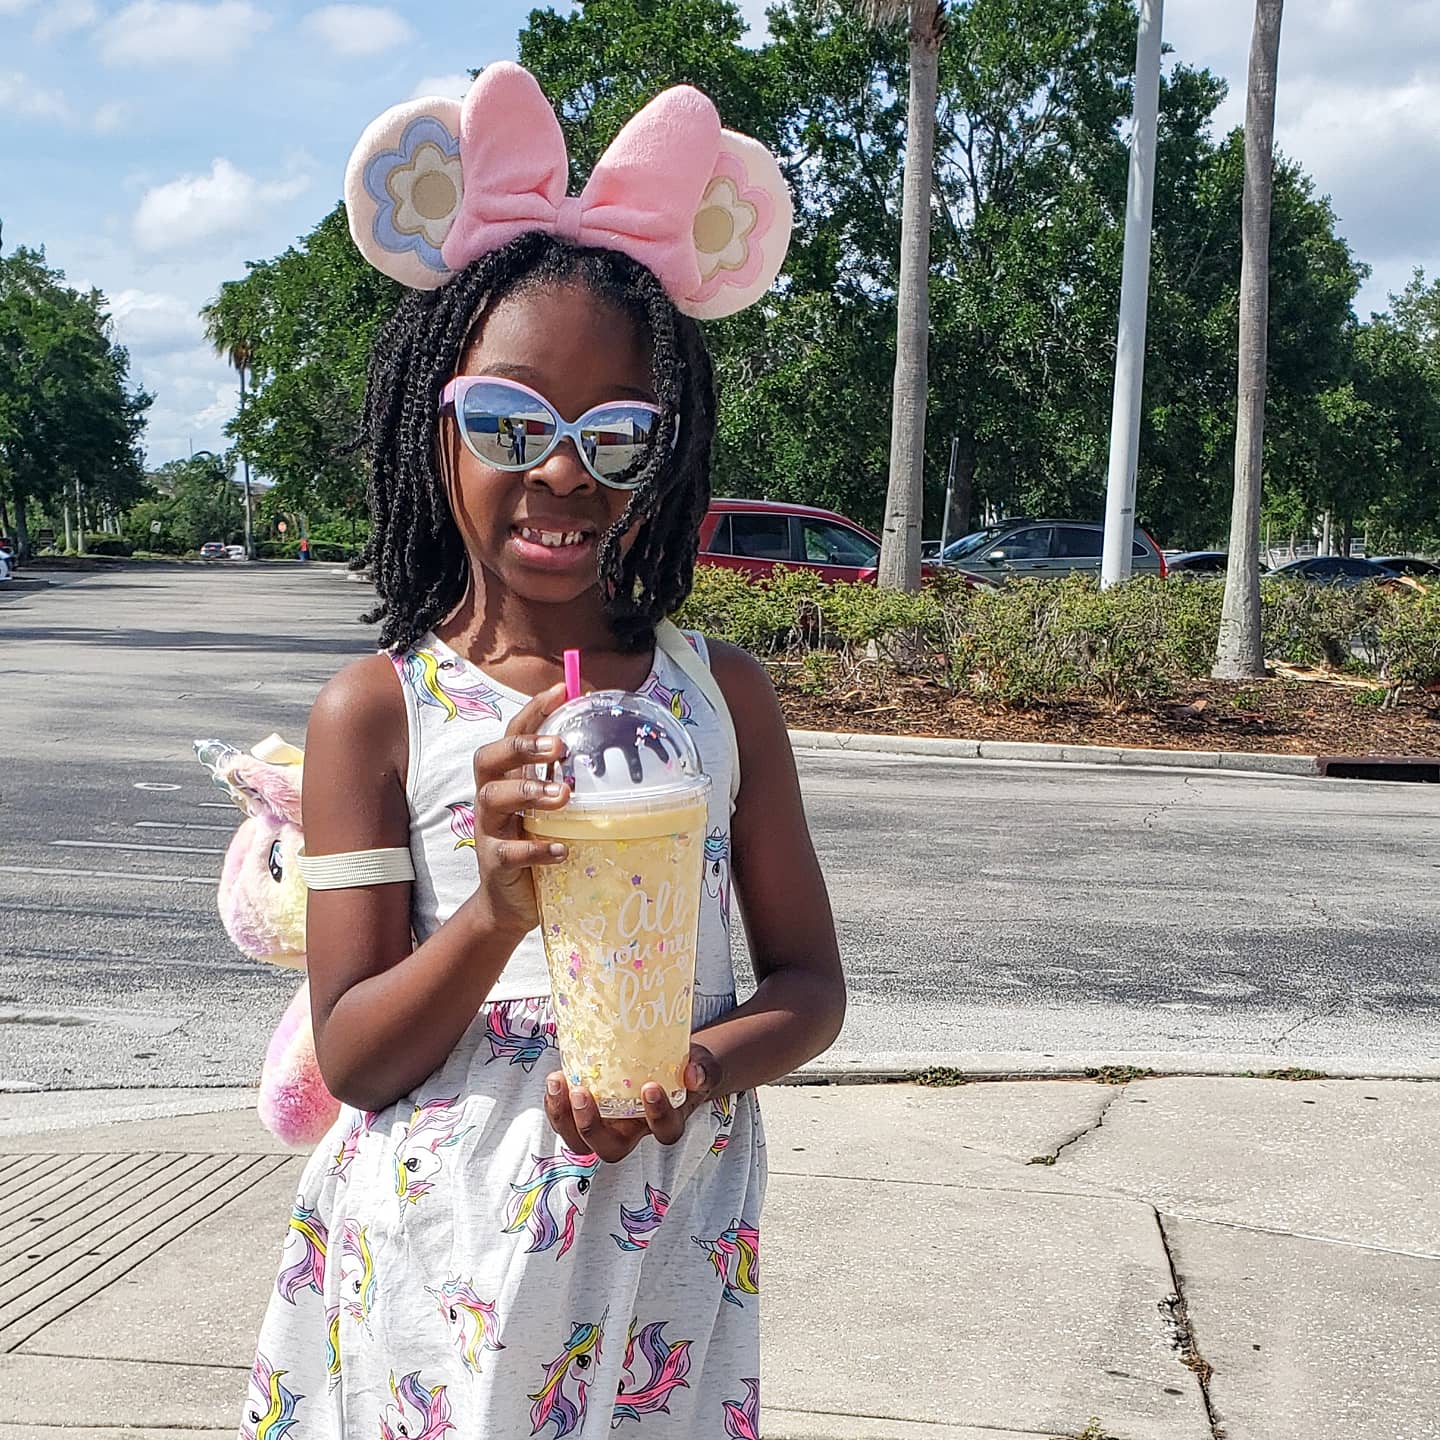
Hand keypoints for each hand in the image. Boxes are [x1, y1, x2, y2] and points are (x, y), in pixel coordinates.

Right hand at [468, 683, 570, 937]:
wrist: (510, 904)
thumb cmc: (537, 846)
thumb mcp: (553, 811)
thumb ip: (568, 782)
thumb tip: (611, 751)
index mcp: (508, 779)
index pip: (512, 734)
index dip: (533, 711)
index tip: (562, 690)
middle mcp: (492, 799)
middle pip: (489, 759)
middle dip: (522, 747)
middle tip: (560, 747)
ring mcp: (489, 831)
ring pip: (493, 799)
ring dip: (528, 791)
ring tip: (564, 796)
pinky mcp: (494, 864)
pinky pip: (508, 852)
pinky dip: (536, 849)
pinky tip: (562, 849)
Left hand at [542, 1044, 721, 1162]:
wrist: (667, 1061)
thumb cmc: (684, 1068)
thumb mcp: (701, 1064)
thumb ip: (701, 1070)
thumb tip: (693, 1073)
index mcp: (666, 1123)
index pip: (665, 1132)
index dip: (657, 1116)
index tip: (650, 1088)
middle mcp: (634, 1132)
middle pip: (612, 1150)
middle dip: (592, 1128)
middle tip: (583, 1094)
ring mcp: (608, 1126)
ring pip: (582, 1143)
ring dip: (564, 1119)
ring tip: (558, 1084)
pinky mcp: (588, 1113)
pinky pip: (566, 1121)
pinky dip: (556, 1105)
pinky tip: (556, 1080)